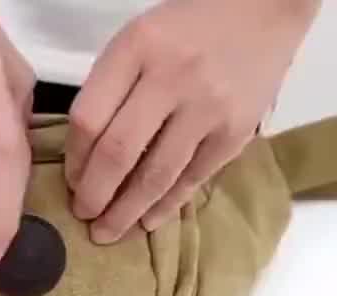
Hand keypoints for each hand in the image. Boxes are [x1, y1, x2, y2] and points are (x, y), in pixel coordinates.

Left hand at [64, 0, 319, 243]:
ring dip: (127, 211)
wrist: (266, 8)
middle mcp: (171, 77)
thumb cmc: (191, 26)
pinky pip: (193, 178)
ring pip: (156, 174)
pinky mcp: (236, 131)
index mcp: (137, 48)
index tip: (71, 180)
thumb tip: (86, 153)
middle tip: (84, 216)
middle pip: (118, 152)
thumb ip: (113, 85)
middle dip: (94, 194)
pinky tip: (149, 220)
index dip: (74, 159)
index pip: (89, 117)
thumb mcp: (140, 37)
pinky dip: (167, 205)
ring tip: (108, 232)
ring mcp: (207, 107)